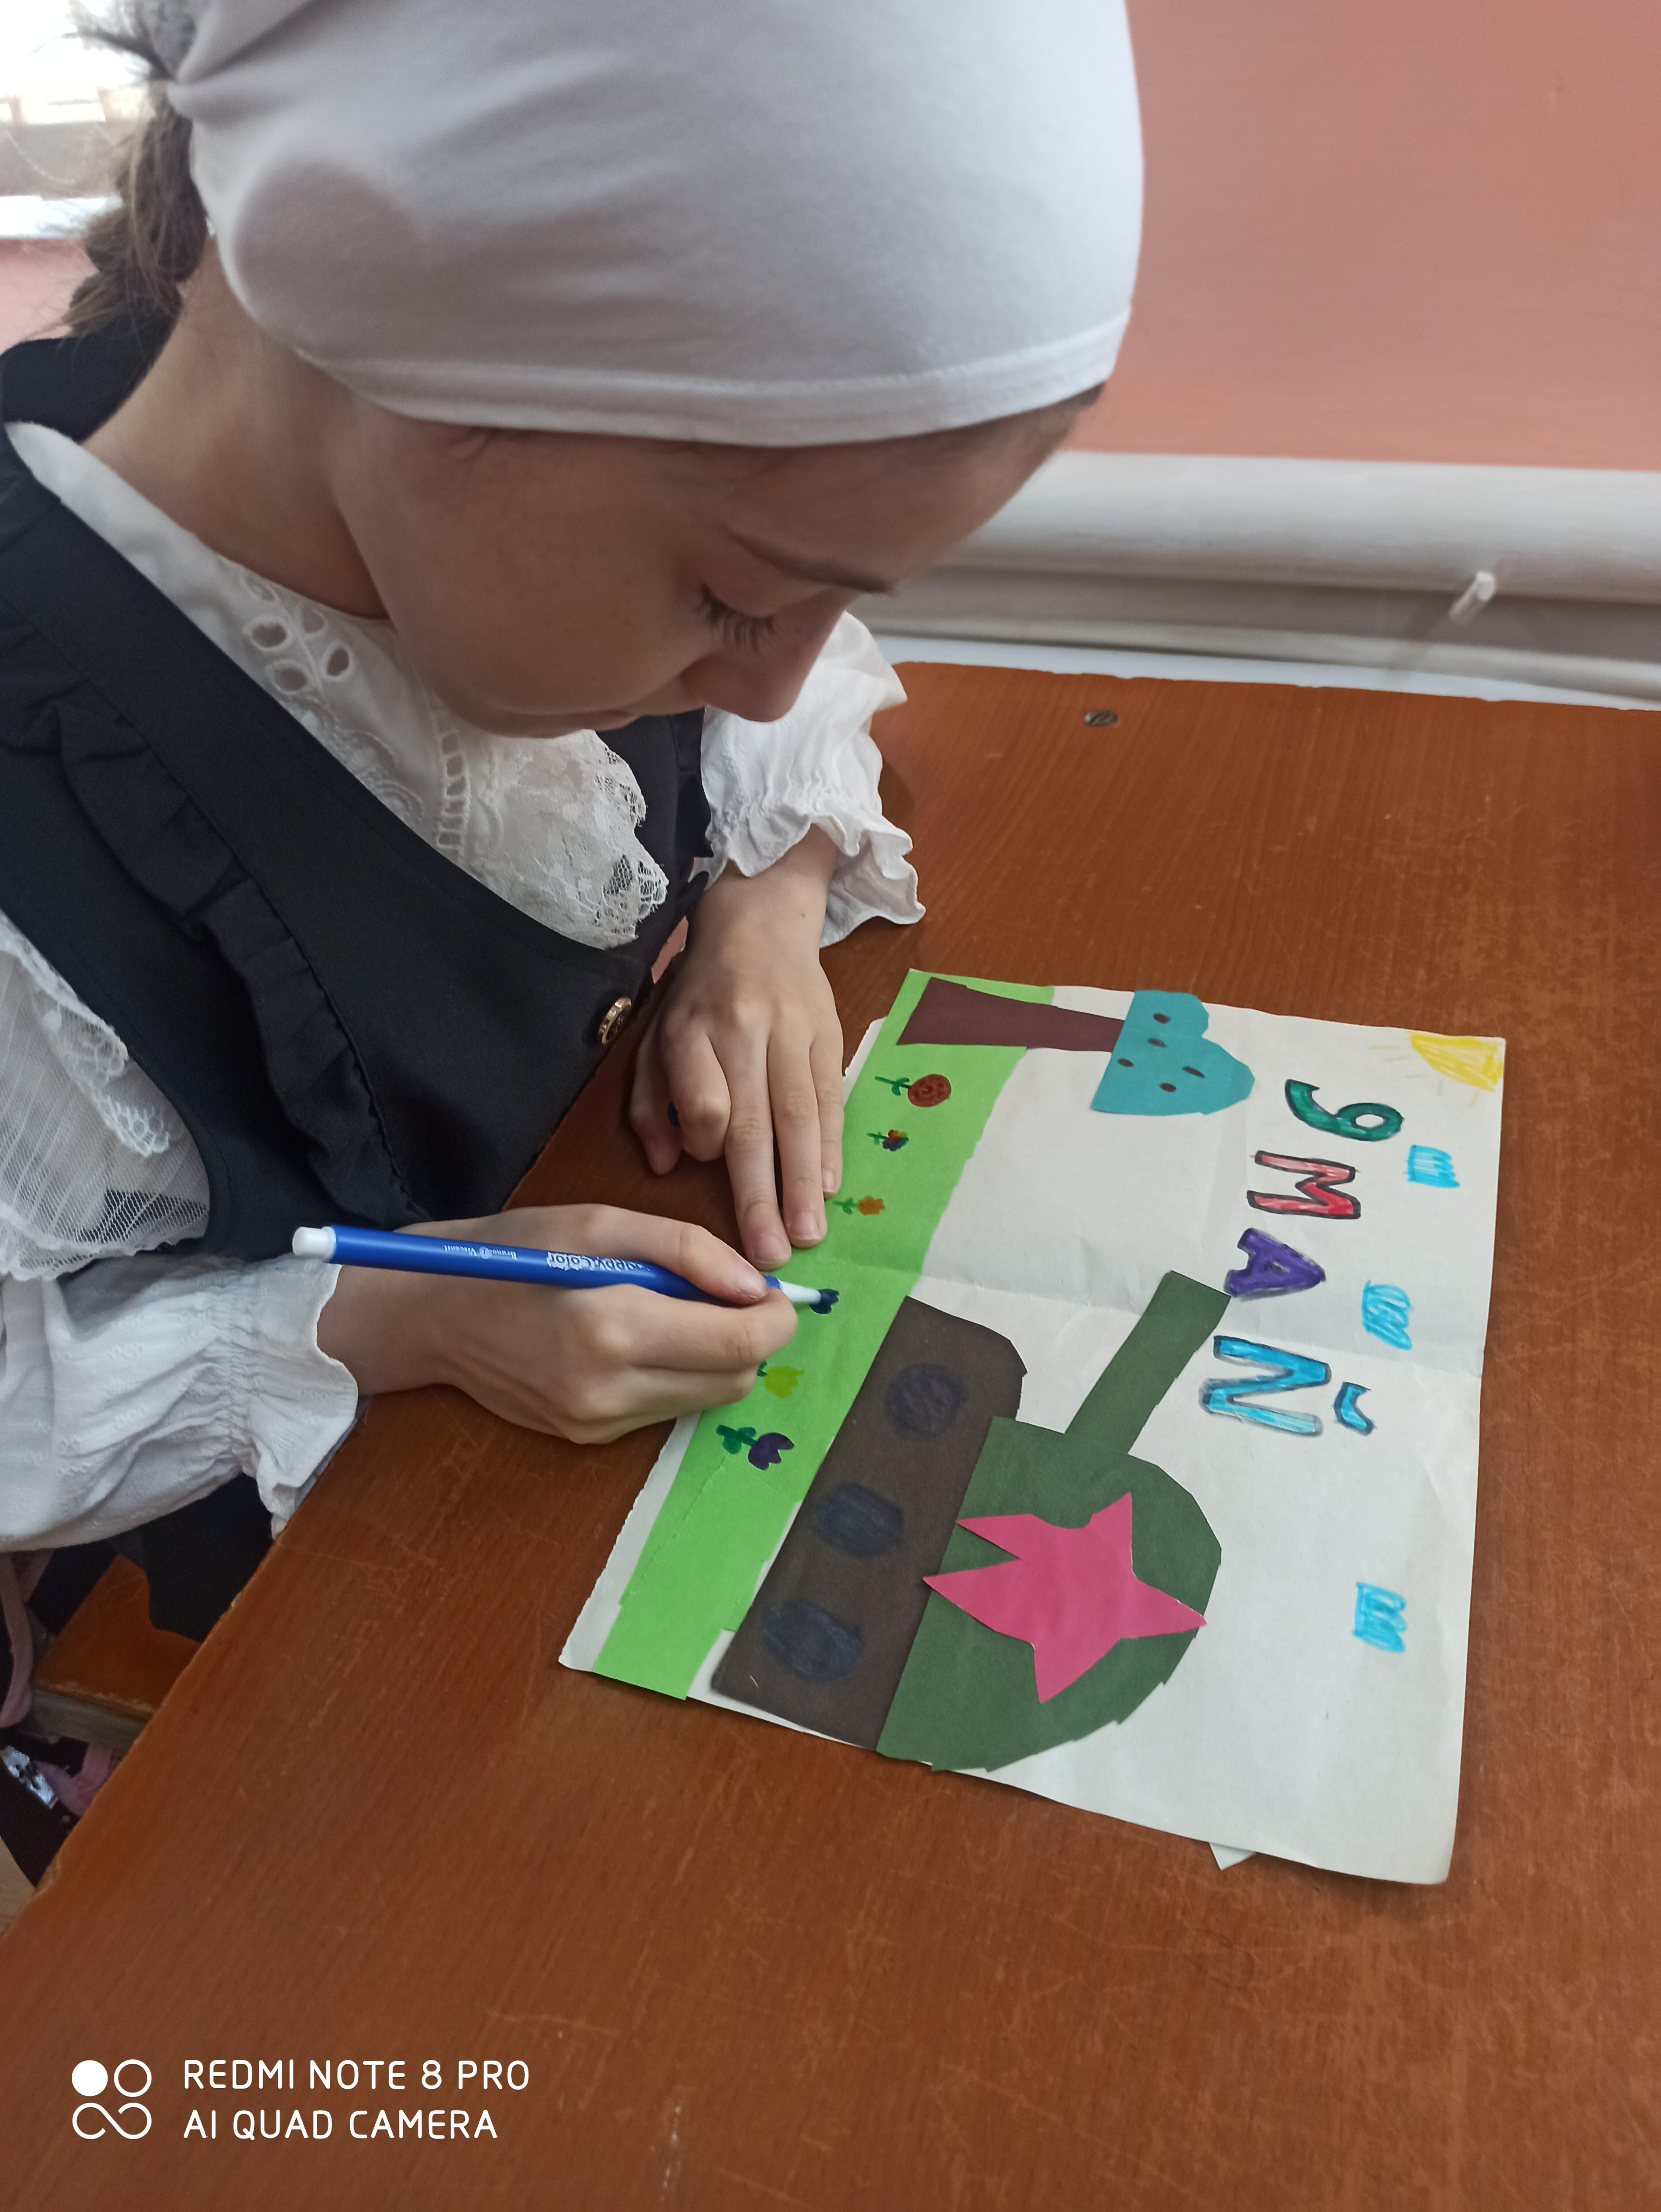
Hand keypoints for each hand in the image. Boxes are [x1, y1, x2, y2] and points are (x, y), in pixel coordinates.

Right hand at [316, 1205, 796, 1442]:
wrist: (433, 1314)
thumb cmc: (515, 1251)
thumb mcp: (600, 1222)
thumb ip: (687, 1250)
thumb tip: (758, 1287)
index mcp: (612, 1326)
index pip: (741, 1343)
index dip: (775, 1317)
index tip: (769, 1291)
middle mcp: (608, 1388)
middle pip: (736, 1379)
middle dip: (748, 1338)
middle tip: (722, 1295)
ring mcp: (597, 1422)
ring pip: (707, 1400)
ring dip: (714, 1359)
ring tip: (673, 1313)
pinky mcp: (588, 1438)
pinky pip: (667, 1411)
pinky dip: (676, 1376)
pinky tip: (640, 1341)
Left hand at [629, 829, 843, 1268]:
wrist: (760, 921)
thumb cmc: (698, 994)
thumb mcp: (654, 1036)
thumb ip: (649, 1102)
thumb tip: (665, 1164)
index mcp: (692, 1030)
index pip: (702, 1100)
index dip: (705, 1142)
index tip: (706, 1167)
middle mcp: (743, 1031)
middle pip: (753, 1121)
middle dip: (761, 1194)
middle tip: (769, 1254)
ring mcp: (792, 1032)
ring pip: (798, 1115)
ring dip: (802, 1182)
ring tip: (807, 1235)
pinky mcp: (829, 1035)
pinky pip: (830, 1098)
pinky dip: (830, 1146)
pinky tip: (828, 1188)